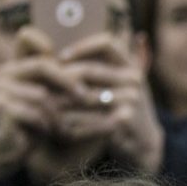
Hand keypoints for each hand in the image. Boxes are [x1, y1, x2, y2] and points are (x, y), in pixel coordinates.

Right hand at [0, 28, 83, 184]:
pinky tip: (53, 133)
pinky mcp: (1, 108)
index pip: (39, 51)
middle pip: (42, 66)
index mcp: (15, 67)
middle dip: (68, 81)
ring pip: (42, 95)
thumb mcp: (47, 102)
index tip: (85, 75)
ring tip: (69, 125)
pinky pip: (35, 113)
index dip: (60, 59)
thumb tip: (94, 70)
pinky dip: (48, 125)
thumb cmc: (32, 126)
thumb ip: (59, 84)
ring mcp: (0, 89)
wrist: (6, 152)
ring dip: (59, 112)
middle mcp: (4, 73)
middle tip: (88, 97)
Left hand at [57, 33, 163, 173]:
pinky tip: (56, 124)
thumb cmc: (124, 108)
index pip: (106, 43)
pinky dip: (71, 122)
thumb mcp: (122, 83)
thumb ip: (106, 63)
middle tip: (42, 83)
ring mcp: (130, 100)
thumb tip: (77, 43)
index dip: (81, 47)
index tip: (60, 57)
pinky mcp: (123, 120)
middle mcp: (133, 80)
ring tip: (43, 103)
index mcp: (130, 65)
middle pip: (90, 70)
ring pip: (84, 96)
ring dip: (60, 101)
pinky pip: (88, 118)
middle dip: (63, 77)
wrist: (144, 142)